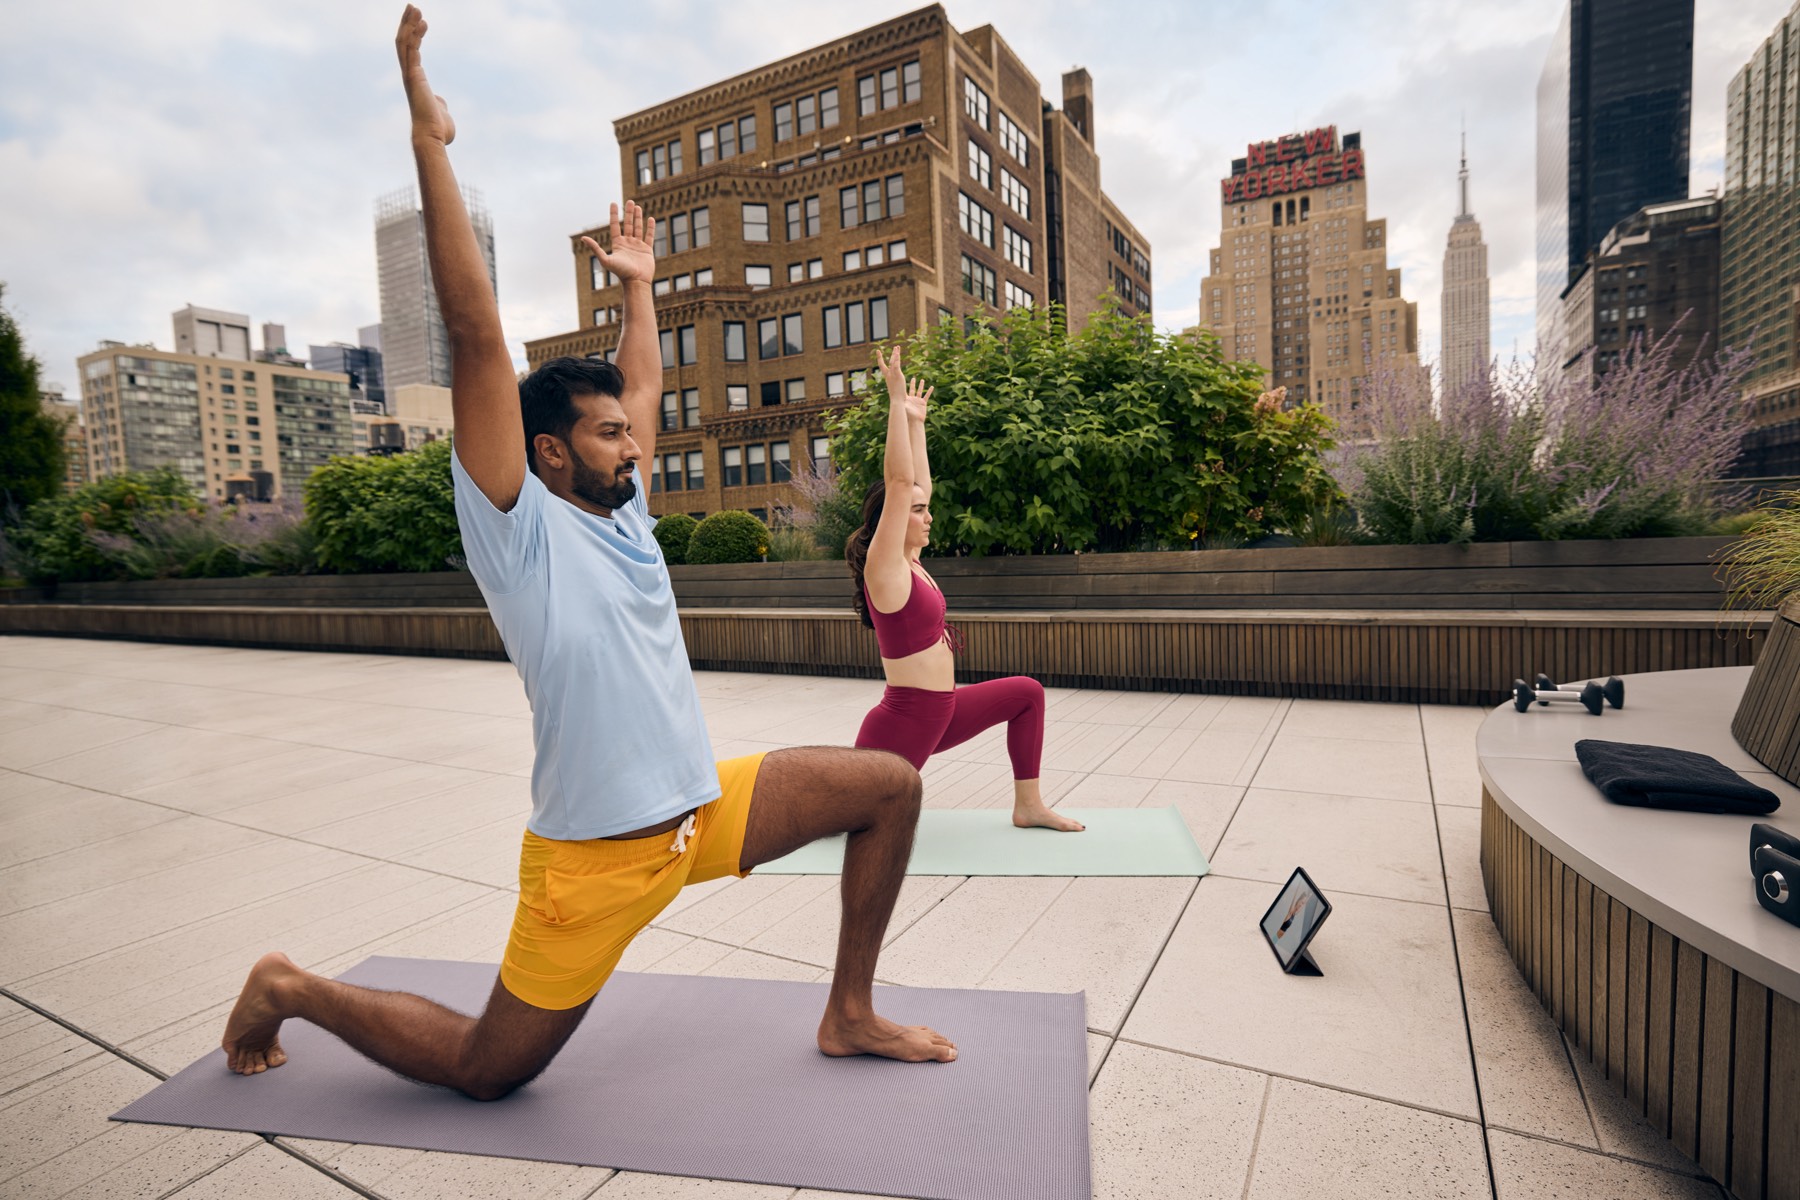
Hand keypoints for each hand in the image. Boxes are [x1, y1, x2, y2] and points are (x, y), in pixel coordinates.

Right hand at [396, 6, 454, 145]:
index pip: (411, 51)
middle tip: (413, 7)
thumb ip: (439, 102)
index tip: (423, 22)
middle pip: (404, 42)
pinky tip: (422, 24)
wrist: (432, 137)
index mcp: (416, 80)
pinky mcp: (414, 77)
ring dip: (409, 24)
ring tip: (415, 8)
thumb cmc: (438, 128)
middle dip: (407, 23)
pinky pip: (412, 52)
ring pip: (405, 43)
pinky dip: (416, 36)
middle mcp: (409, 75)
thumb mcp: (440, 109)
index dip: (415, 35)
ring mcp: (410, 75)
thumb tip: (440, 103)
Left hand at [581, 202, 655, 285]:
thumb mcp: (605, 259)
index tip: (613, 203)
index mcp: (617, 244)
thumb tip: (583, 238)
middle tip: (629, 201)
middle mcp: (627, 243)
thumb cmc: (621, 272)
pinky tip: (650, 219)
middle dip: (628, 213)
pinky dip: (650, 227)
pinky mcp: (647, 249)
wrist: (636, 282)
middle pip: (627, 224)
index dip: (614, 214)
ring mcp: (637, 246)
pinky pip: (649, 236)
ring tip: (637, 207)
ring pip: (637, 228)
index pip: (615, 225)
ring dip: (637, 217)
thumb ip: (595, 248)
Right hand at [877, 344, 905, 397]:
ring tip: (898, 347)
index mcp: (887, 378)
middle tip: (896, 347)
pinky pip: (896, 364)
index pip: (882, 366)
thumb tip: (894, 388)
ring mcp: (893, 374)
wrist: (896, 401)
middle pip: (889, 361)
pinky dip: (897, 358)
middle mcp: (889, 375)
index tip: (878, 351)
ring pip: (893, 361)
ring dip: (896, 354)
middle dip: (893, 354)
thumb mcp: (894, 390)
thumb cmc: (896, 399)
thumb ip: (894, 386)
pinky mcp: (897, 375)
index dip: (880, 358)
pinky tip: (898, 352)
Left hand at [902, 376, 931, 424]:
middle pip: (913, 389)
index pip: (905, 390)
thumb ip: (901, 400)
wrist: (915, 421)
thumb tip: (895, 394)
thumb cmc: (908, 415)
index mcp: (907, 399)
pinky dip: (929, 391)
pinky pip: (927, 396)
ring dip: (921, 386)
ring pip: (920, 391)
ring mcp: (918, 401)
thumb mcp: (904, 406)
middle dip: (913, 384)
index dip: (904, 385)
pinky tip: (932, 387)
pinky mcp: (923, 403)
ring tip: (922, 380)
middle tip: (913, 378)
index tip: (903, 379)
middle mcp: (912, 399)